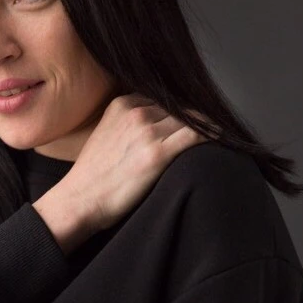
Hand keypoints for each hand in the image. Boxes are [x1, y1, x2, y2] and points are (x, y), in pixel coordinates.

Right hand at [58, 94, 214, 232]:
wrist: (78, 201)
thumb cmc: (92, 178)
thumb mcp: (105, 135)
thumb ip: (128, 124)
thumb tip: (156, 127)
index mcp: (122, 104)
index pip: (165, 101)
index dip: (181, 114)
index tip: (192, 124)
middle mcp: (135, 113)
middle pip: (180, 109)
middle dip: (195, 121)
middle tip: (212, 132)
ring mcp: (146, 132)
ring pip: (191, 121)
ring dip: (206, 129)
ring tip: (221, 138)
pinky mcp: (156, 155)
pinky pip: (196, 137)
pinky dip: (213, 136)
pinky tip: (224, 141)